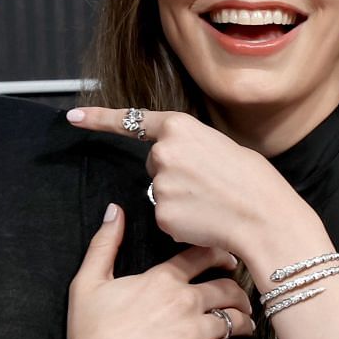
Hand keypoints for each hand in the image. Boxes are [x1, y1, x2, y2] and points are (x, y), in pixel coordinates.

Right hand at [56, 202, 259, 338]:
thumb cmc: (90, 333)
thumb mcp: (87, 282)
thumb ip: (103, 244)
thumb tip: (114, 210)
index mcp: (162, 279)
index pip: (201, 257)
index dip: (220, 254)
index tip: (230, 259)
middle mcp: (185, 301)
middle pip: (227, 288)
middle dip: (239, 291)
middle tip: (242, 297)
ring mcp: (195, 332)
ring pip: (236, 321)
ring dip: (245, 322)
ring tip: (247, 326)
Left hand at [65, 106, 311, 263]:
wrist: (265, 217)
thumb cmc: (254, 182)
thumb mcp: (222, 147)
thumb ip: (191, 148)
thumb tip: (175, 165)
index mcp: (180, 127)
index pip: (133, 120)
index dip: (99, 118)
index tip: (73, 116)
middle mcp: (163, 152)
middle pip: (155, 163)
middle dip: (174, 173)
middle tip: (209, 183)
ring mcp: (160, 184)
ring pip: (160, 192)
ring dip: (179, 199)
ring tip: (212, 202)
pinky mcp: (160, 214)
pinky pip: (165, 218)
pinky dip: (181, 222)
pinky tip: (205, 220)